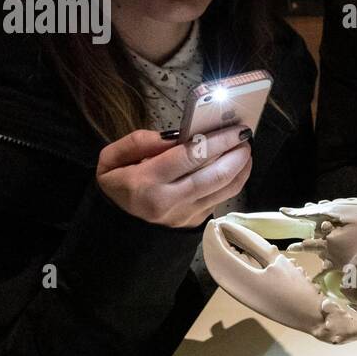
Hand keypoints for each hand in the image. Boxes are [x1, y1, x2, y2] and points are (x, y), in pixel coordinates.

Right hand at [96, 124, 252, 228]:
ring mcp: (185, 215)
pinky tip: (237, 166)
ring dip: (242, 167)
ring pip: (225, 189)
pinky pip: (222, 199)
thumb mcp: (111, 160)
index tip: (234, 127)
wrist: (118, 228)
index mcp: (145, 183)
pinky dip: (235, 180)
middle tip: (245, 135)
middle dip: (236, 153)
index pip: (190, 156)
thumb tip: (176, 135)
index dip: (217, 140)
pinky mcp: (196, 221)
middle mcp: (169, 201)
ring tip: (245, 149)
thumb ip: (140, 142)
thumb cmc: (117, 186)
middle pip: (215, 175)